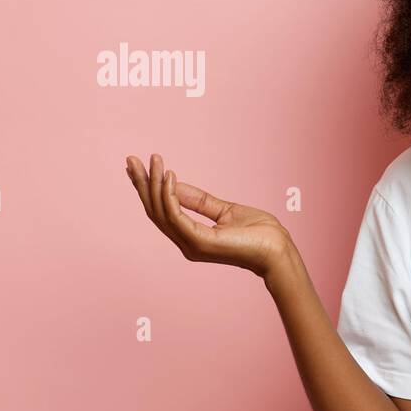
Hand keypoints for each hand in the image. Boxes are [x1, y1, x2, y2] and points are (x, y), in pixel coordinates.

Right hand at [125, 153, 292, 278]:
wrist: (279, 250)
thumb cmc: (259, 234)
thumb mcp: (225, 210)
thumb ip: (199, 201)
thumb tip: (174, 184)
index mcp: (191, 237)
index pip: (162, 211)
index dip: (148, 189)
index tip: (140, 167)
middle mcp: (186, 243)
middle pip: (154, 211)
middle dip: (142, 184)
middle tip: (131, 160)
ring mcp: (191, 244)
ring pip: (162, 211)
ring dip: (154, 184)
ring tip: (154, 160)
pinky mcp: (200, 241)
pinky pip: (176, 215)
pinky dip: (170, 194)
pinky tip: (169, 176)